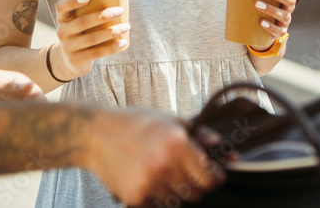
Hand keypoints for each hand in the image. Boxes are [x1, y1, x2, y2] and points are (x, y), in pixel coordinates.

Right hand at [53, 0, 128, 80]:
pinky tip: (122, 42)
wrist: (69, 61)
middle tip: (120, 10)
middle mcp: (62, 32)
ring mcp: (68, 47)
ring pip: (92, 38)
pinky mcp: (76, 59)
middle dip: (103, 15)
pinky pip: (96, 53)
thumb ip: (88, 11)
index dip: (72, 2)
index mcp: (62, 18)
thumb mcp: (76, 22)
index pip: (61, 7)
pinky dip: (111, 48)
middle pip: (82, 22)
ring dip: (112, 31)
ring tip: (126, 26)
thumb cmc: (80, 34)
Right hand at [86, 109, 224, 206]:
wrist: (95, 134)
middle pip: (195, 193)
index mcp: (177, 142)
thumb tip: (224, 147)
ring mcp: (149, 182)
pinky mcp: (135, 196)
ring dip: (172, 192)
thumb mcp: (168, 119)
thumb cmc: (134, 123)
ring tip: (158, 172)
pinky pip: (156, 206)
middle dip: (193, 185)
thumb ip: (199, 134)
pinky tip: (144, 179)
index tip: (211, 176)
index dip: (213, 178)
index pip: (209, 178)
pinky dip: (154, 197)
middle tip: (180, 172)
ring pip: (176, 202)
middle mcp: (165, 164)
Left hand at [212, 0, 299, 41]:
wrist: (258, 28)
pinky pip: (279, 31)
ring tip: (257, 5)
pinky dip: (271, 27)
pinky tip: (262, 23)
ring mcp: (285, 19)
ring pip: (285, 14)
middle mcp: (287, 5)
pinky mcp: (279, 32)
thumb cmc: (255, 2)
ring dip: (272, 9)